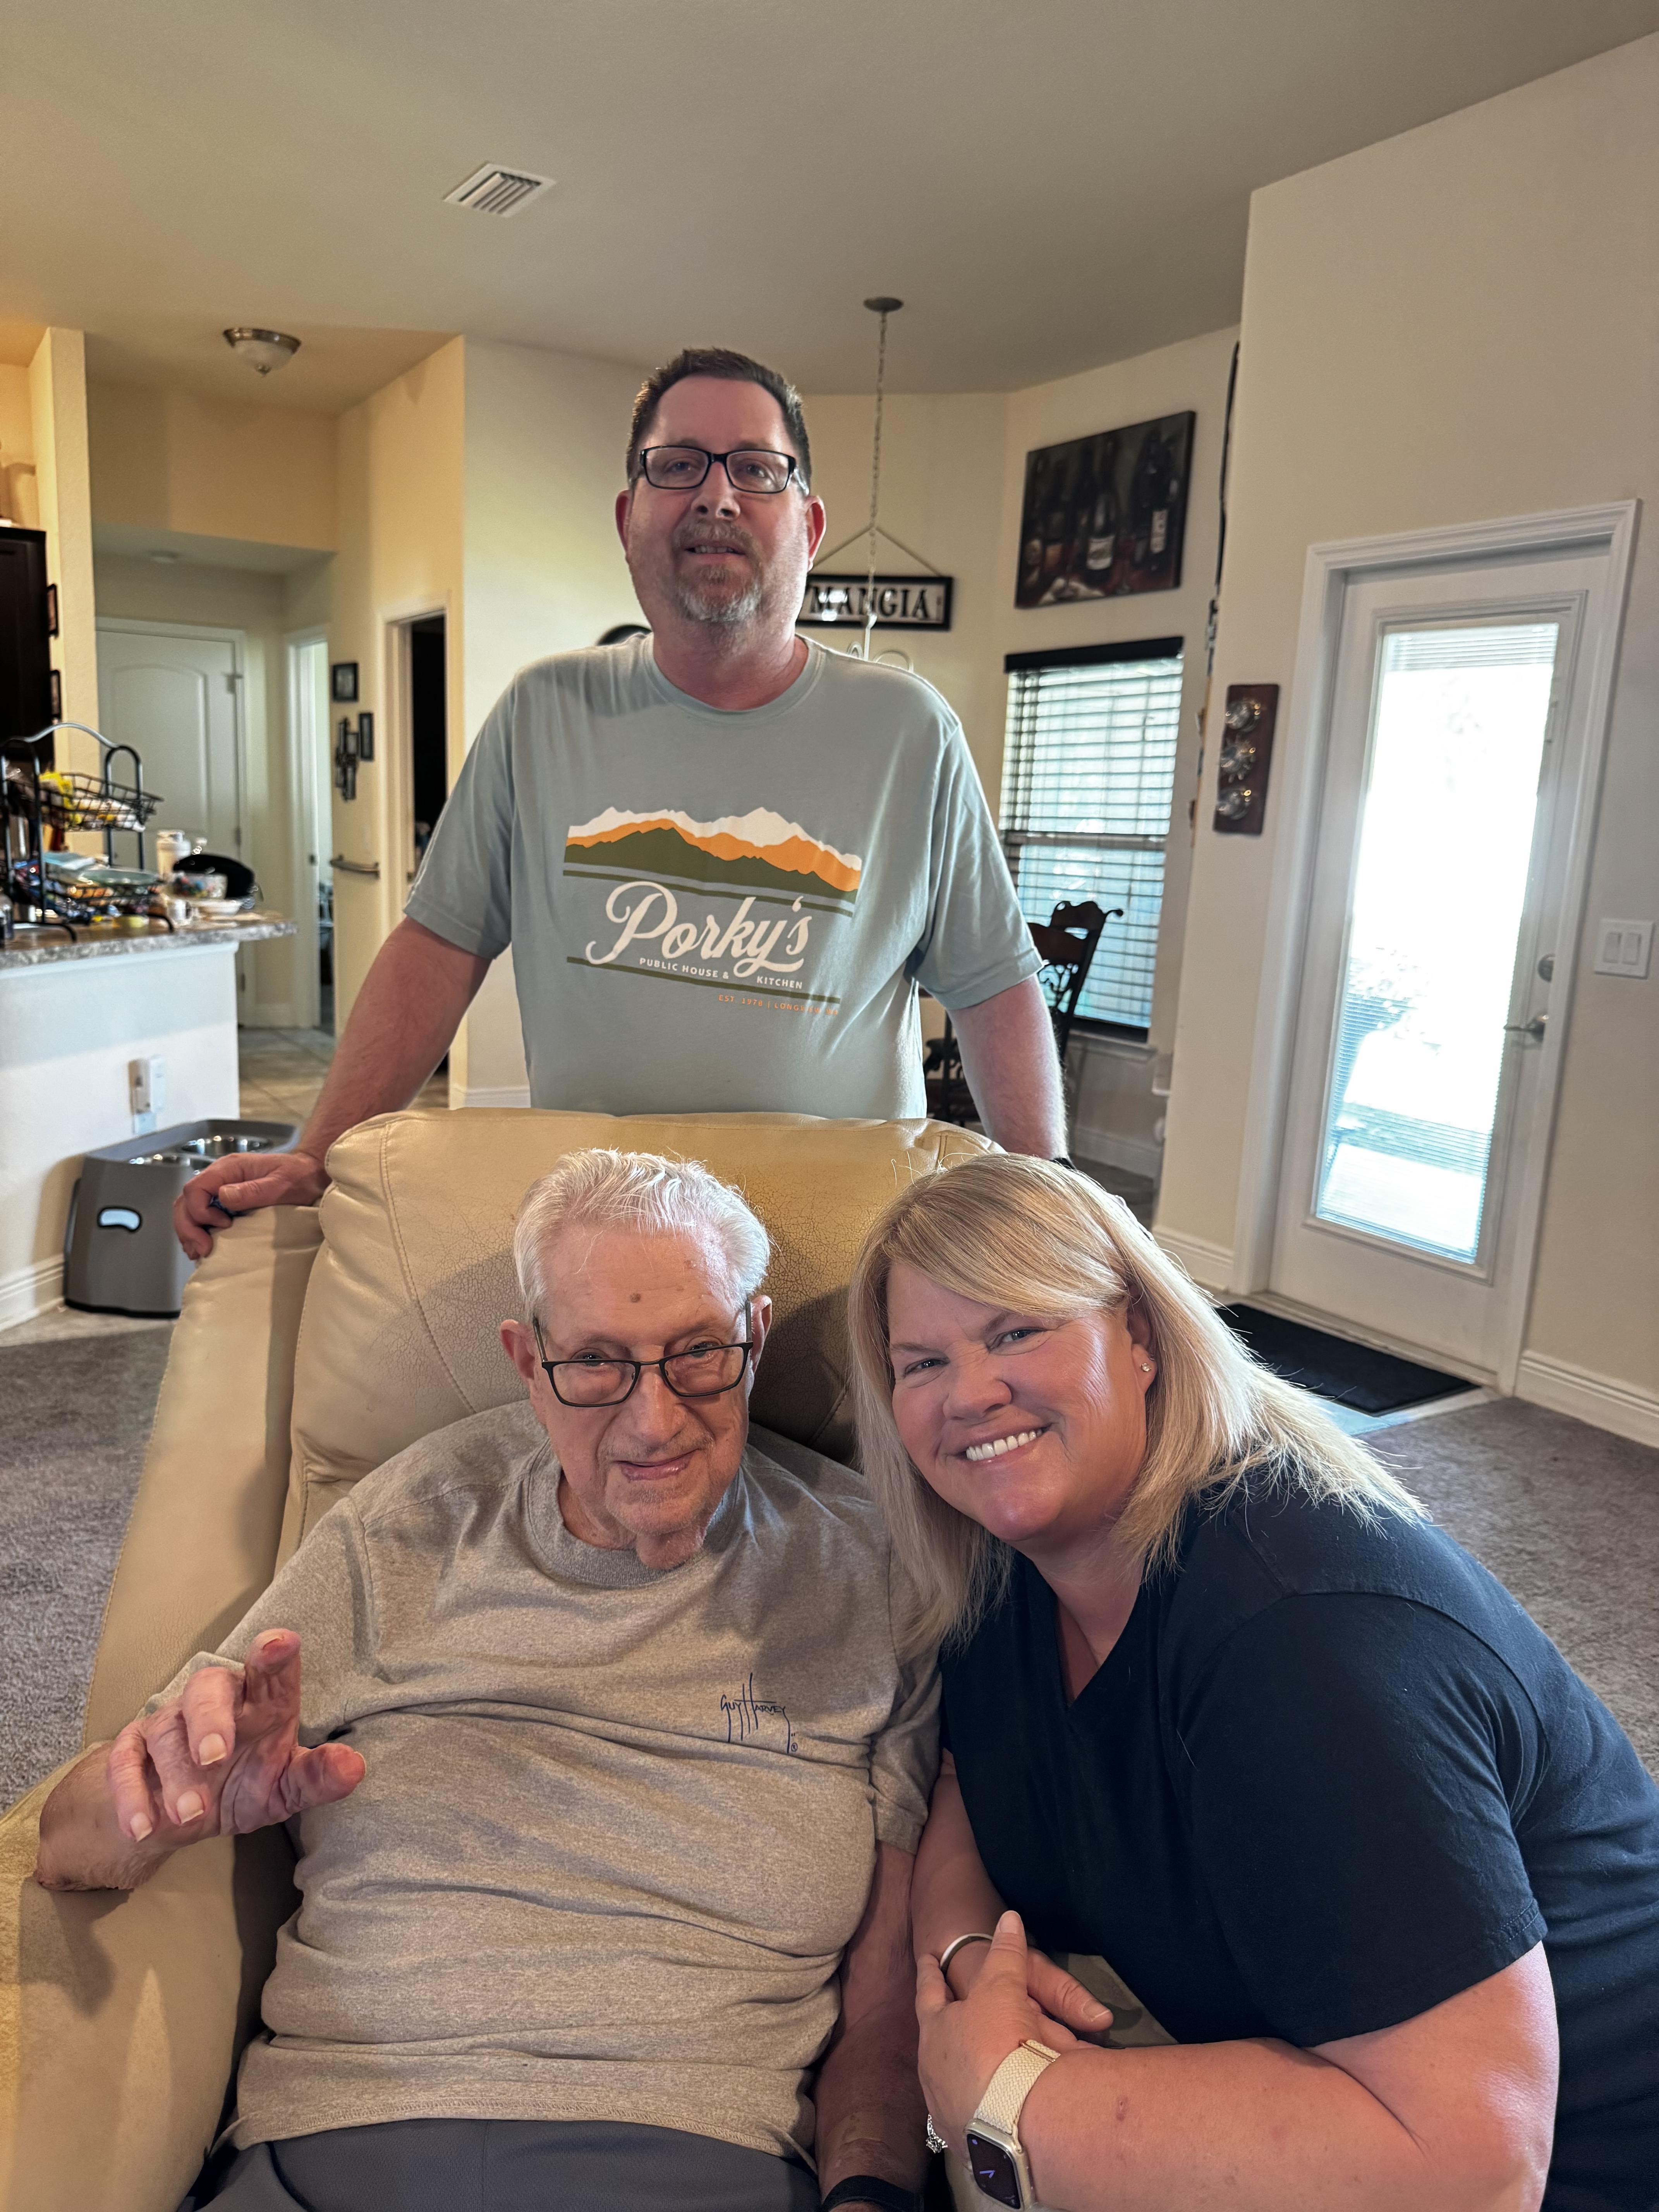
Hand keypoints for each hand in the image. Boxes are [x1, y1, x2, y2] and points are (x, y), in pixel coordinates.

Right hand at [106, 1628, 362, 1844]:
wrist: (184, 1815)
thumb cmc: (245, 1784)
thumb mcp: (284, 1787)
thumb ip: (317, 1777)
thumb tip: (354, 1767)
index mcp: (261, 1700)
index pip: (270, 1670)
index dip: (275, 1653)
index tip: (281, 1644)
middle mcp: (215, 1702)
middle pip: (208, 1687)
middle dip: (211, 1718)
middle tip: (215, 1755)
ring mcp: (171, 1722)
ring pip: (167, 1732)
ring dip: (177, 1774)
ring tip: (190, 1814)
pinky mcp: (134, 1749)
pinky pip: (125, 1762)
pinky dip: (132, 1794)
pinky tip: (143, 1826)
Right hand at [173, 1148, 327, 1257]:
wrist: (309, 1174)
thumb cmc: (298, 1176)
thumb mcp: (281, 1184)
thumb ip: (253, 1190)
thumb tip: (223, 1196)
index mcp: (229, 1168)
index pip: (195, 1188)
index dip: (200, 1211)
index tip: (222, 1226)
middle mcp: (219, 1177)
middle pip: (186, 1201)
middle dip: (188, 1227)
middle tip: (203, 1249)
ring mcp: (220, 1189)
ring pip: (188, 1209)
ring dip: (189, 1232)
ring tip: (200, 1252)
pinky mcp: (224, 1202)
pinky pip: (201, 1216)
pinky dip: (198, 1232)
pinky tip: (204, 1246)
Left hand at [918, 1910, 1108, 2151]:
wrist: (1010, 2123)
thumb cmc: (996, 2045)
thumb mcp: (1003, 1989)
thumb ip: (1005, 1953)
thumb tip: (1009, 1917)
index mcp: (934, 2031)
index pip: (929, 1991)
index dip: (930, 1972)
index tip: (926, 1957)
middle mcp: (933, 2072)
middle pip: (942, 2043)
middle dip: (953, 2030)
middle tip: (962, 2018)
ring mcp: (947, 2111)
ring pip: (959, 2082)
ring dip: (971, 2073)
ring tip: (985, 2070)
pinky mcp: (969, 2144)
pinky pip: (976, 2116)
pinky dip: (986, 2107)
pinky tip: (998, 2110)